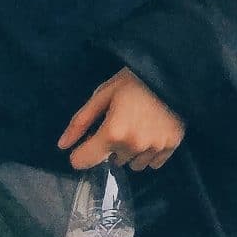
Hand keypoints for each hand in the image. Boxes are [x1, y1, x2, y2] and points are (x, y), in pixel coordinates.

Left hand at [58, 66, 185, 171]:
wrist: (174, 72)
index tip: (90, 140)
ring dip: (130, 152)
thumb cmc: (135, 80)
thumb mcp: (103, 94)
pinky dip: (149, 153)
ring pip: (132, 165)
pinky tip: (152, 134)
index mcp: (112, 132)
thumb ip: (81, 122)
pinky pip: (153, 164)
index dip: (82, 151)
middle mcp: (132, 146)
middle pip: (111, 161)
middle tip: (121, 124)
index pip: (83, 161)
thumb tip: (62, 146)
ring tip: (138, 129)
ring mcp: (153, 148)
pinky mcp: (171, 146)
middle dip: (111, 147)